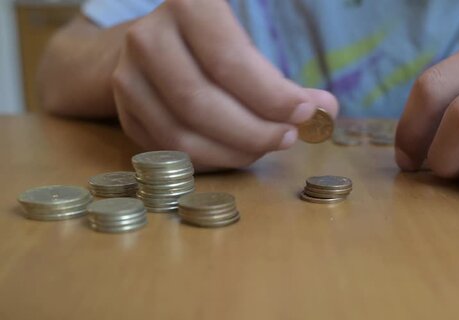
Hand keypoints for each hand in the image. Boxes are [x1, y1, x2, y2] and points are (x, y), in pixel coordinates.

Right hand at [112, 0, 337, 170]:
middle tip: (290, 138)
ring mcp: (127, 77)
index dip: (269, 94)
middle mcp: (146, 37)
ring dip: (234, 150)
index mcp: (186, 5)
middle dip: (254, 130)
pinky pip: (172, 151)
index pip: (228, 60)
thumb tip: (326, 110)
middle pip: (201, 102)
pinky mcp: (125, 113)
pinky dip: (212, 159)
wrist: (154, 48)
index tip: (306, 113)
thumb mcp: (248, 48)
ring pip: (182, 134)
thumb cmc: (214, 47)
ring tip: (269, 145)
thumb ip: (284, 82)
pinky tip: (240, 152)